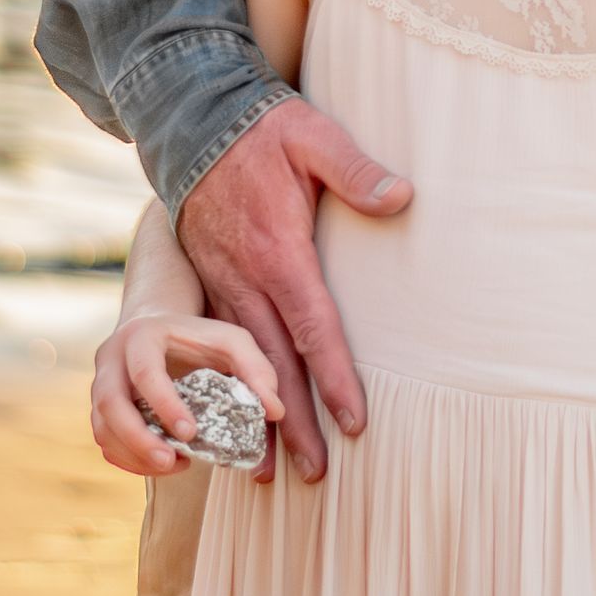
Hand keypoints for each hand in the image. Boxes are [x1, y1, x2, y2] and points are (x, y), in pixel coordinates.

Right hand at [91, 314, 282, 477]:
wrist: (160, 329)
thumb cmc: (201, 337)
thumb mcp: (233, 341)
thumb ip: (256, 369)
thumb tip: (275, 411)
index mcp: (142, 336)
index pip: (145, 372)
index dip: (164, 405)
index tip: (190, 432)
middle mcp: (112, 359)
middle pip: (108, 403)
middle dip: (137, 439)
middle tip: (172, 461)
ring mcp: (100, 384)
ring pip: (101, 427)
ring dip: (133, 454)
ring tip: (173, 466)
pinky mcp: (101, 408)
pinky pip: (103, 441)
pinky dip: (128, 459)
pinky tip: (162, 464)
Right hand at [178, 98, 410, 480]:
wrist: (193, 120)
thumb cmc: (263, 130)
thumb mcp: (313, 136)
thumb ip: (356, 170)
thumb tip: (402, 196)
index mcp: (279, 252)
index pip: (315, 327)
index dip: (337, 376)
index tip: (355, 421)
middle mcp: (245, 279)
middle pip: (275, 365)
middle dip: (295, 423)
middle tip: (315, 475)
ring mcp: (220, 283)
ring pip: (241, 366)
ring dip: (255, 419)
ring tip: (266, 472)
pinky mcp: (207, 282)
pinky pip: (216, 349)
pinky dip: (225, 390)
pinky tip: (231, 423)